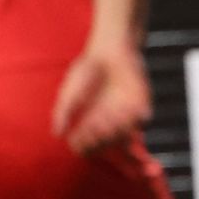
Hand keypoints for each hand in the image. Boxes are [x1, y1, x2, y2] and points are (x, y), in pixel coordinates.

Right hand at [53, 39, 152, 154]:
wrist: (109, 50)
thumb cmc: (87, 71)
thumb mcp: (69, 91)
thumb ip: (63, 112)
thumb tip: (57, 134)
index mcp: (90, 124)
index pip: (87, 147)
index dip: (82, 147)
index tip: (75, 137)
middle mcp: (109, 124)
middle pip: (106, 148)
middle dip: (98, 142)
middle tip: (91, 127)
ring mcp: (126, 116)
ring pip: (124, 139)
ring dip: (113, 134)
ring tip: (103, 118)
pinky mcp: (141, 105)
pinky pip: (140, 122)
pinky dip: (129, 121)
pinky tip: (117, 110)